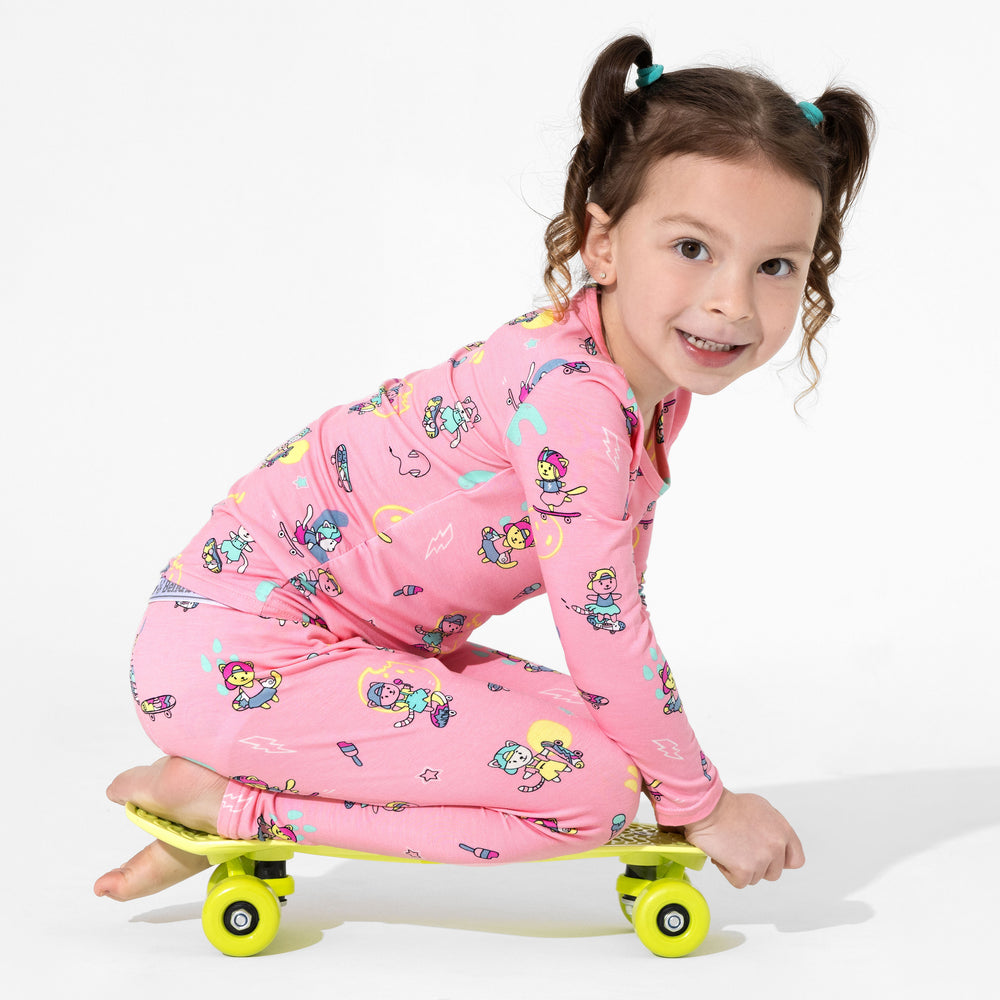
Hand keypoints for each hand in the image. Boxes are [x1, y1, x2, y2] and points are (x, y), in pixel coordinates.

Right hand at [683, 788, 803, 888]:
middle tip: (742, 850)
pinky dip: (729, 872)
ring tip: (730, 848)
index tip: (769, 858)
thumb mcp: (761, 808)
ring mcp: (762, 859)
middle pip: (774, 872)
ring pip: (756, 878)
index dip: (781, 861)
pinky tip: (722, 855)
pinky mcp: (745, 870)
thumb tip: (771, 840)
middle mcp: (776, 845)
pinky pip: (740, 882)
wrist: (708, 807)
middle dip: (758, 865)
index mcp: (783, 830)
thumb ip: (773, 828)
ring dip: (742, 868)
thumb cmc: (728, 805)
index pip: (796, 860)